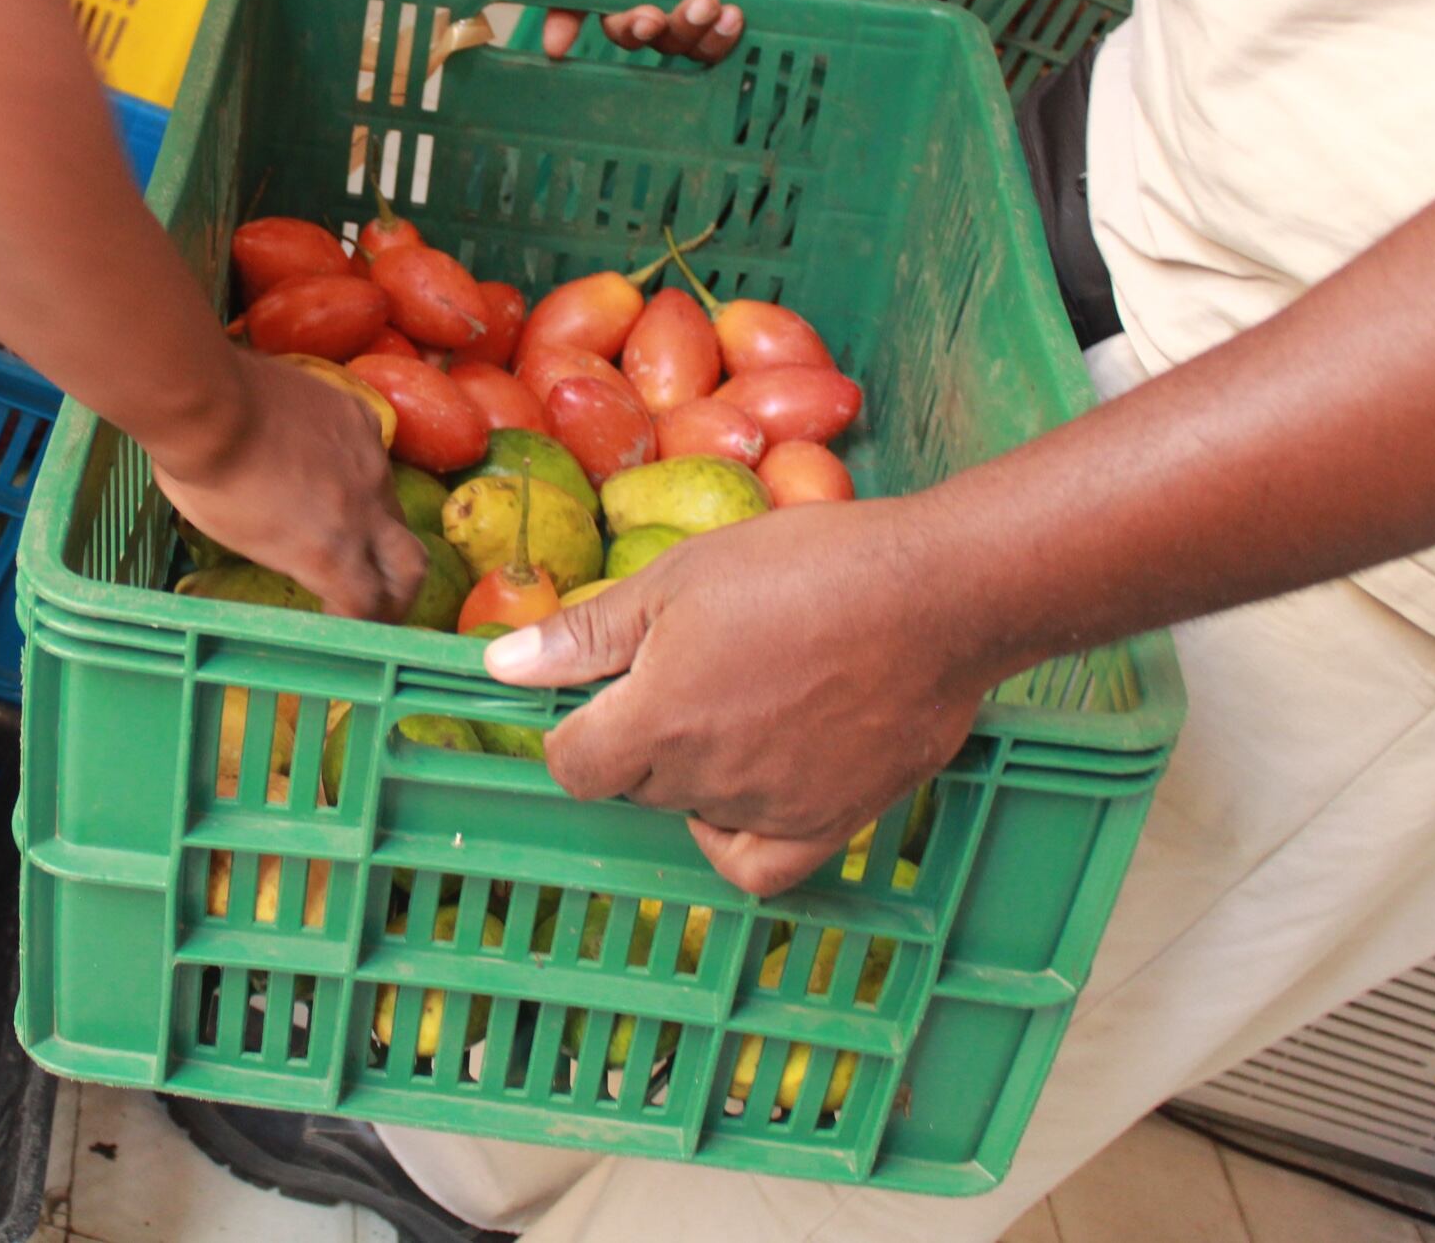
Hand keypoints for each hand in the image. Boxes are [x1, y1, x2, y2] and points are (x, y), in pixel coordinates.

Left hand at [153, 353, 428, 621]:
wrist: (209, 401)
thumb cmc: (204, 478)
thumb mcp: (238, 539)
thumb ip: (285, 551)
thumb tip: (298, 552)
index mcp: (327, 553)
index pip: (368, 607)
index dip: (360, 623)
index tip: (342, 621)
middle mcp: (362, 511)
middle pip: (410, 566)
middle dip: (400, 589)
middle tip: (377, 595)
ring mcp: (368, 460)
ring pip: (390, 504)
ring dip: (372, 521)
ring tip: (336, 513)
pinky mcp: (359, 418)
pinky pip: (369, 452)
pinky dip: (353, 467)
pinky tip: (321, 457)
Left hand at [483, 498, 1018, 895]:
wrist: (935, 594)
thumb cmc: (803, 568)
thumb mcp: (676, 578)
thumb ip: (584, 635)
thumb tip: (499, 667)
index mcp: (655, 720)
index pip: (571, 764)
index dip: (575, 726)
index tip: (605, 688)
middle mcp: (706, 780)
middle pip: (632, 785)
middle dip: (638, 737)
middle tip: (687, 669)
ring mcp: (769, 810)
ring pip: (692, 812)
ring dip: (693, 772)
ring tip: (737, 698)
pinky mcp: (831, 826)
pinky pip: (758, 867)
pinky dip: (736, 838)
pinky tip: (745, 791)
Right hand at [543, 0, 835, 62]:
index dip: (565, 16)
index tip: (556, 44)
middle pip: (621, 24)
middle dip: (632, 28)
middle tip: (652, 16)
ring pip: (666, 42)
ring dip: (683, 29)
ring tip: (712, 0)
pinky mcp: (726, 15)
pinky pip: (706, 49)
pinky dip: (717, 38)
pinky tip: (736, 11)